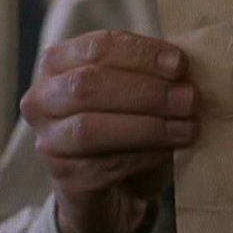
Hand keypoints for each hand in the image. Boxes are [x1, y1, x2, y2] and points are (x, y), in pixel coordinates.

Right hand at [20, 30, 197, 232]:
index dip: (141, 54)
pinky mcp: (65, 178)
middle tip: (190, 99)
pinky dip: (143, 156)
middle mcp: (42, 98)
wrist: (114, 184)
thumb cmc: (128, 120)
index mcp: (59, 62)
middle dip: (146, 91)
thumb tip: (186, 70)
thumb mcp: (137, 87)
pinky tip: (170, 151)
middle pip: (89, 84)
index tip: (181, 64)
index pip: (97, 47)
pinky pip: (103, 165)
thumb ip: (154, 72)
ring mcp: (48, 140)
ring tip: (188, 127)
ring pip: (90, 127)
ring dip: (148, 126)